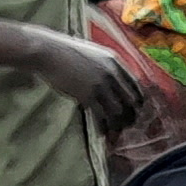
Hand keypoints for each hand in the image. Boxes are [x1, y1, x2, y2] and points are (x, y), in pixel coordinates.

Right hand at [26, 30, 142, 128]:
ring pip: (119, 112)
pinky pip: (102, 117)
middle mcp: (111, 73)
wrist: (47, 51)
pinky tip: (102, 133)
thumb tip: (111, 81)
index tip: (134, 111)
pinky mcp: (87, 95)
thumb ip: (105, 65)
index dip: (138, 102)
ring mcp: (100, 84)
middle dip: (130, 116)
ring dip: (117, 125)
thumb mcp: (92, 53)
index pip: (136, 86)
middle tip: (125, 126)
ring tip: (113, 132)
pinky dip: (103, 127)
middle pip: (131, 101)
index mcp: (115, 61)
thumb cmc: (65, 52)